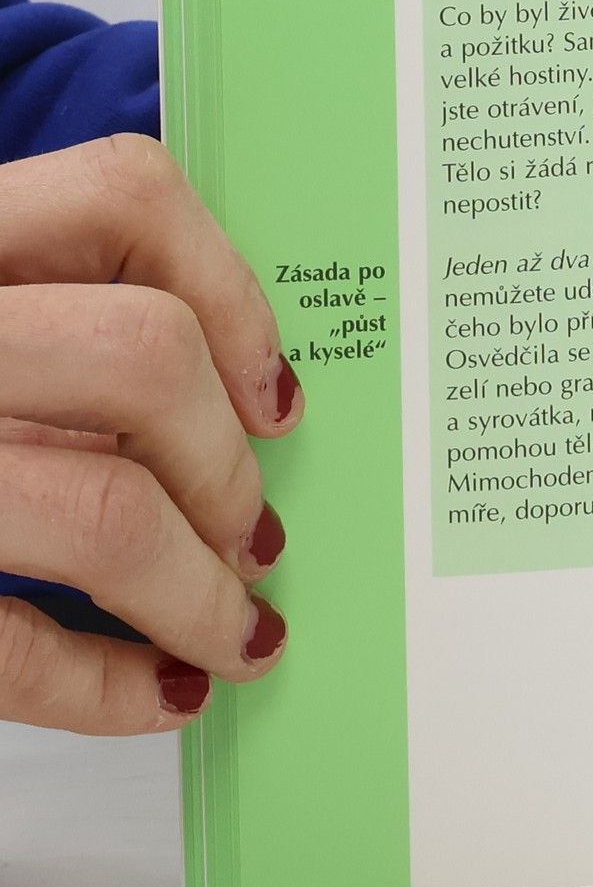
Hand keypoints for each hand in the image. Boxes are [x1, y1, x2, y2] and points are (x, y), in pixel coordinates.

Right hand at [0, 135, 299, 733]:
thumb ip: (48, 314)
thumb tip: (240, 402)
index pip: (122, 194)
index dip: (233, 291)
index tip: (272, 390)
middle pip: (140, 356)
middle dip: (225, 463)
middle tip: (251, 526)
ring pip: (101, 512)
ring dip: (199, 591)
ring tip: (234, 625)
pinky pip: (8, 645)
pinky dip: (114, 684)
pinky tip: (162, 691)